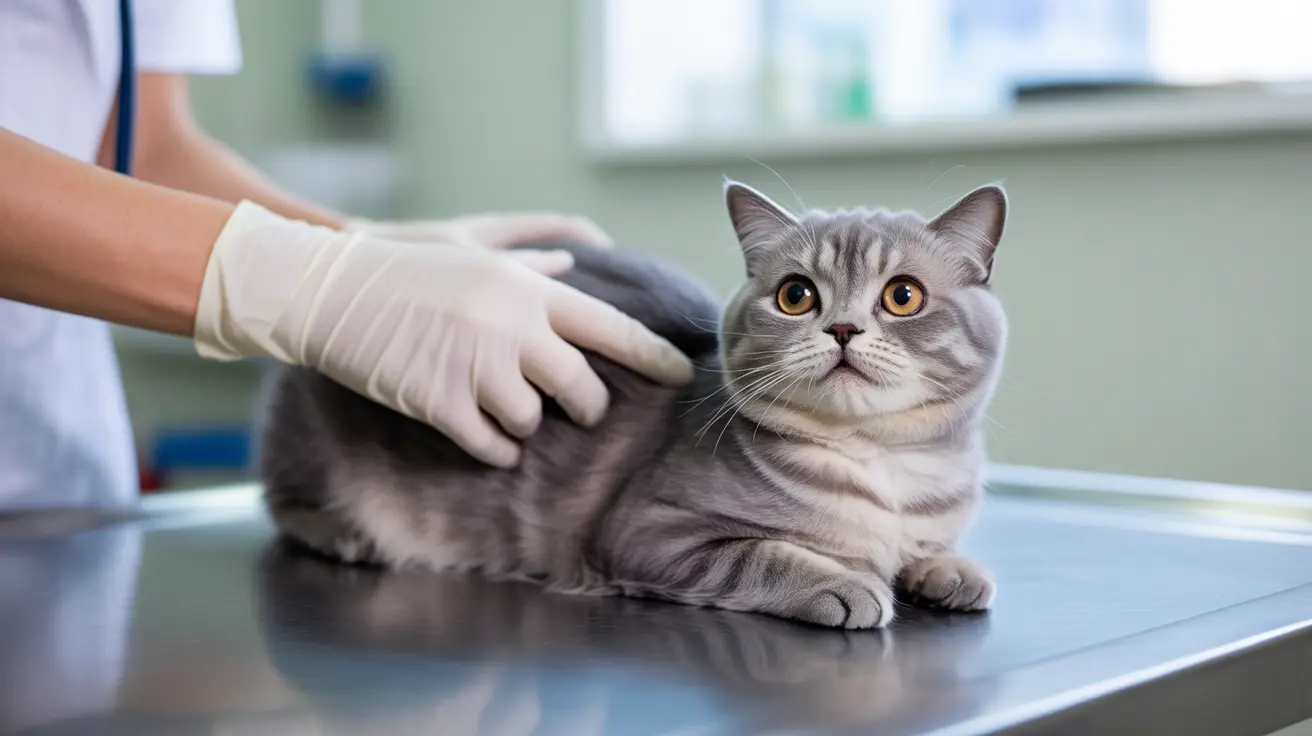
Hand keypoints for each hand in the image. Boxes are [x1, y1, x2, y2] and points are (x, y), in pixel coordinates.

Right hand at [193, 202, 692, 466]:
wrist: (328, 289)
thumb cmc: (403, 263)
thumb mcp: (472, 247)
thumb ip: (530, 253)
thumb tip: (576, 258)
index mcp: (526, 289)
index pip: (610, 330)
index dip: (652, 357)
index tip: (681, 374)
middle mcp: (513, 329)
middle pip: (582, 390)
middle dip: (584, 406)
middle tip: (572, 406)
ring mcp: (478, 368)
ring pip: (533, 423)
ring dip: (522, 423)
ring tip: (495, 402)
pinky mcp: (442, 404)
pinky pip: (493, 447)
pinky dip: (493, 448)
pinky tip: (479, 433)